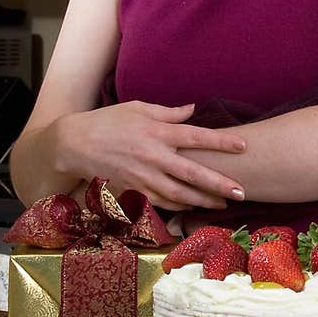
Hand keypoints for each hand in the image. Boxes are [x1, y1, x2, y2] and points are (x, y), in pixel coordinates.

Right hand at [56, 101, 246, 210]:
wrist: (74, 145)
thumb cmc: (107, 121)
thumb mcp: (138, 109)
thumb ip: (169, 113)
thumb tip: (194, 110)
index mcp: (157, 132)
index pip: (196, 136)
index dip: (221, 142)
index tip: (243, 146)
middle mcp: (153, 156)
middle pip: (193, 173)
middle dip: (219, 184)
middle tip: (242, 192)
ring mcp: (143, 176)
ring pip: (180, 193)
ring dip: (203, 201)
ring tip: (223, 205)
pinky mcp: (133, 190)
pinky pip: (161, 202)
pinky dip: (179, 206)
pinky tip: (193, 207)